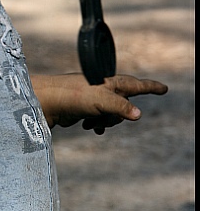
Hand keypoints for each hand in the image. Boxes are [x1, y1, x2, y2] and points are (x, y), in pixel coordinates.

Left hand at [31, 73, 167, 134]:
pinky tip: (89, 127)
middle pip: (124, 105)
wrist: (46, 102)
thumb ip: (120, 107)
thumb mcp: (101, 101)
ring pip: (111, 114)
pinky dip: (97, 124)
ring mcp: (94, 98)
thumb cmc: (73, 96)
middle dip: (118, 115)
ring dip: (106, 122)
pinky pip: (99, 119)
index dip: (151, 87)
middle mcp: (104, 89)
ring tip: (94, 123)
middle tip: (104, 117)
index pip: (136, 85)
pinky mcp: (84, 108)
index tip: (164, 89)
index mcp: (111, 83)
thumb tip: (138, 115)